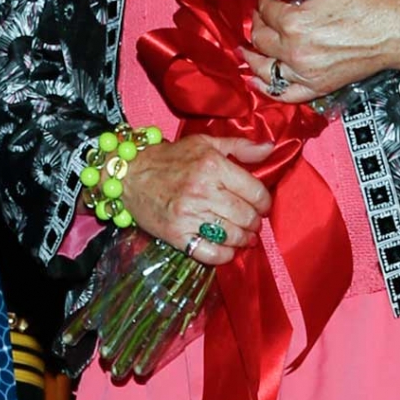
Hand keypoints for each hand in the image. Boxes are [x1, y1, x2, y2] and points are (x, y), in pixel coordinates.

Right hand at [119, 134, 273, 262]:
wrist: (129, 175)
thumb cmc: (170, 158)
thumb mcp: (205, 143)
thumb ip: (240, 146)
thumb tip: (270, 148)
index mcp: (213, 166)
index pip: (255, 192)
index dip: (264, 203)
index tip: (261, 205)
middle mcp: (203, 191)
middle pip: (246, 217)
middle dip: (255, 223)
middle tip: (253, 223)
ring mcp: (189, 215)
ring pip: (232, 236)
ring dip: (243, 240)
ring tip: (243, 237)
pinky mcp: (176, 234)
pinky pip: (210, 253)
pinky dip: (224, 255)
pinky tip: (227, 250)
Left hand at [244, 0, 399, 102]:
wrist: (397, 32)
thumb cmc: (368, 3)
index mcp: (295, 23)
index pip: (266, 10)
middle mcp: (295, 51)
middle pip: (260, 38)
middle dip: (255, 23)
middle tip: (258, 15)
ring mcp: (305, 74)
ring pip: (265, 68)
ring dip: (251, 56)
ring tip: (244, 48)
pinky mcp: (317, 88)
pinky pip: (284, 94)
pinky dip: (266, 88)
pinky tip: (256, 81)